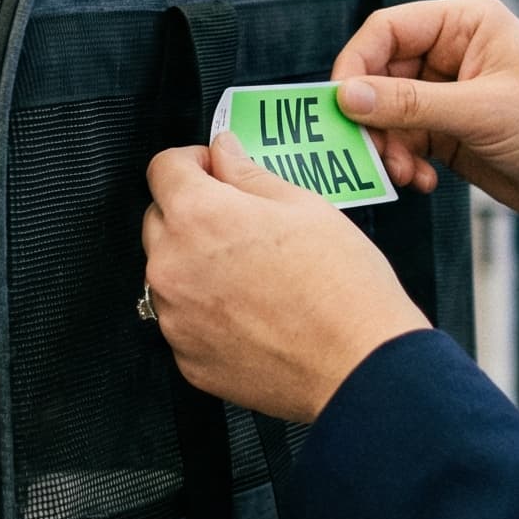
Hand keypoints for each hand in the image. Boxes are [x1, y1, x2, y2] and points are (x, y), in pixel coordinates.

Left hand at [142, 136, 427, 422]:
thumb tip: (224, 152)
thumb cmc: (342, 289)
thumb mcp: (304, 206)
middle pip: (159, 219)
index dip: (192, 161)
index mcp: (198, 216)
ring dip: (195, 263)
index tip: (213, 169)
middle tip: (240, 223)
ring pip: (168, 272)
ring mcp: (175, 317)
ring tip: (251, 274)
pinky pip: (183, 320)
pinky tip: (249, 311)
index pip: (162, 168)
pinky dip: (205, 311)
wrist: (359, 366)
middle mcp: (172, 266)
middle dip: (191, 212)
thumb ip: (248, 173)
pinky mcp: (186, 358)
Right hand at [329, 0, 518, 247]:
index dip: (356, 64)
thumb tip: (345, 97)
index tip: (340, 105)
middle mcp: (451, 51)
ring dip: (387, 147)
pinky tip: (424, 181)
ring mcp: (446, 92)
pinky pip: (402, 140)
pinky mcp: (446, 129)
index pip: (386, 30)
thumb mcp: (482, 112)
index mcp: (465, 24)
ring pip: (385, 112)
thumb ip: (410, 104)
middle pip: (379, 74)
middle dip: (373, 117)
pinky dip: (403, 162)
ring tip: (405, 174)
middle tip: (376, 153)